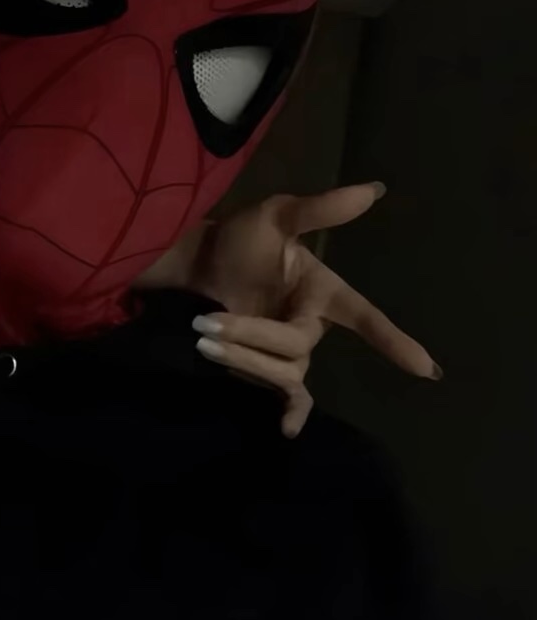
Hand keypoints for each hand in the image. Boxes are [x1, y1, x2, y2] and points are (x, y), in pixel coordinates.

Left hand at [135, 183, 440, 437]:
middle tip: (207, 322)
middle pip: (297, 345)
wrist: (193, 262)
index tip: (425, 369)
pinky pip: (287, 394)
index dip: (391, 340)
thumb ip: (321, 209)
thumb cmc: (238, 238)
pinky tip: (286, 430)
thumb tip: (373, 189)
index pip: (362, 315)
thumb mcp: (277, 216)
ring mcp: (287, 348)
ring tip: (203, 338)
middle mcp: (309, 323)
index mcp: (321, 289)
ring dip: (243, 357)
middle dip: (253, 335)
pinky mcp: (264, 366)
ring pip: (283, 369)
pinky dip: (291, 412)